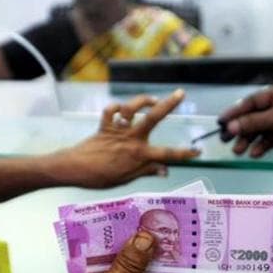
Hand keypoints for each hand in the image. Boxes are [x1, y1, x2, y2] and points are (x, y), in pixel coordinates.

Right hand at [38, 232, 202, 272]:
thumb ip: (129, 267)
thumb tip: (147, 239)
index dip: (192, 261)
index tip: (196, 237)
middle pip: (162, 264)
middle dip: (164, 241)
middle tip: (169, 216)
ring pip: (139, 255)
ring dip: (140, 236)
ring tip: (146, 213)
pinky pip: (116, 253)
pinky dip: (117, 238)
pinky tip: (119, 222)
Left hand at [59, 89, 199, 188]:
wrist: (74, 169)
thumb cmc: (100, 178)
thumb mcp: (126, 179)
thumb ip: (146, 171)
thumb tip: (166, 170)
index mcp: (139, 155)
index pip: (167, 154)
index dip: (184, 153)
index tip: (198, 152)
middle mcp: (131, 139)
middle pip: (154, 118)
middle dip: (169, 104)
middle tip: (180, 93)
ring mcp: (118, 131)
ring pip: (132, 109)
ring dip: (142, 101)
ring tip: (153, 100)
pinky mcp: (105, 126)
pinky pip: (111, 111)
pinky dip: (116, 108)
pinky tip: (122, 110)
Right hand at [218, 80, 272, 161]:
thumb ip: (253, 122)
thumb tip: (232, 126)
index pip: (252, 101)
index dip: (236, 111)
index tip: (223, 120)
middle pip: (253, 116)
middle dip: (241, 129)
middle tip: (227, 137)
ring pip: (258, 130)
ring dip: (248, 140)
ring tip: (239, 150)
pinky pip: (266, 140)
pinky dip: (259, 147)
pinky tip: (254, 153)